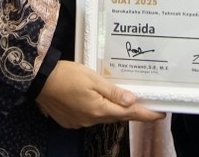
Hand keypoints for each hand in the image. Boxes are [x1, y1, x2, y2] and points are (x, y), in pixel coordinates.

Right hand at [35, 60, 163, 128]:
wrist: (37, 79)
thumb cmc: (66, 75)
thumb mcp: (93, 78)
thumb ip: (113, 91)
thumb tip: (132, 101)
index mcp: (98, 110)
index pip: (129, 114)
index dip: (146, 114)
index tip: (160, 114)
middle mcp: (90, 120)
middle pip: (116, 116)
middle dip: (129, 110)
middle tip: (143, 102)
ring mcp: (78, 122)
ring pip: (102, 116)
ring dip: (111, 109)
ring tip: (119, 99)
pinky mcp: (69, 120)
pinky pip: (89, 117)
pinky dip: (96, 109)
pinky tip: (95, 100)